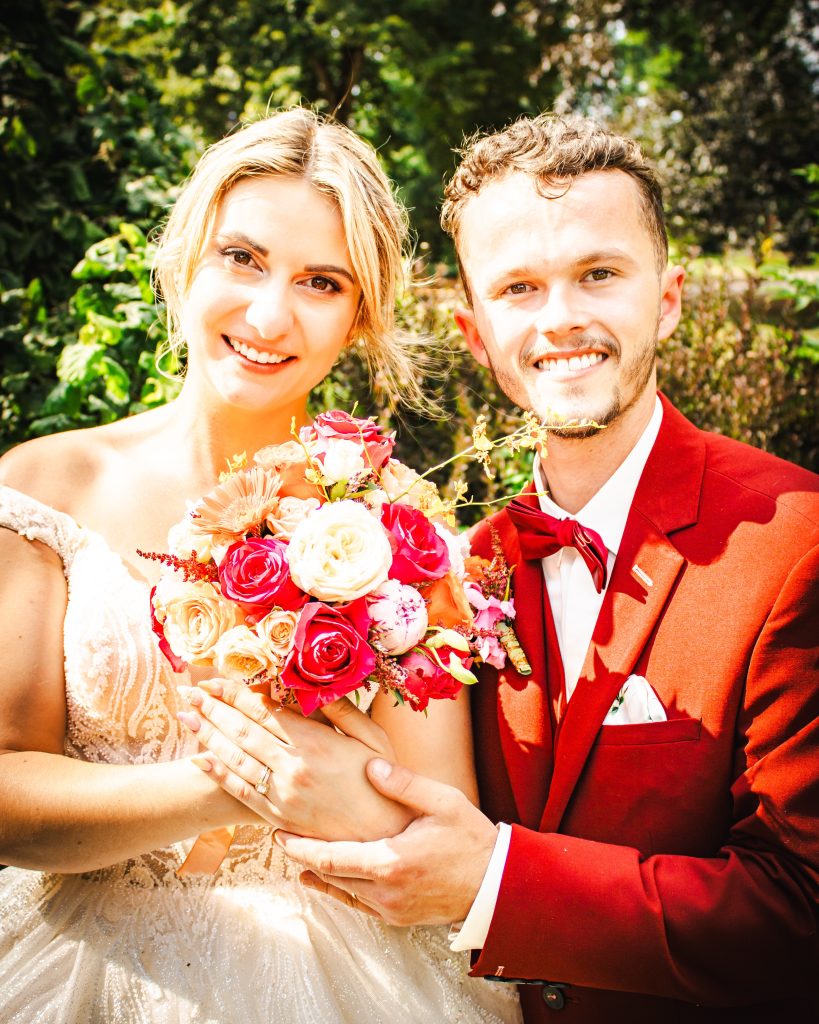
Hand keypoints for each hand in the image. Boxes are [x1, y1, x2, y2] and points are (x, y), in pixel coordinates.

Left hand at [177, 680, 413, 840]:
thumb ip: (342, 710)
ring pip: (235, 758)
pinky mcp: (277, 816)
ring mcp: (282, 793)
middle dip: (212, 709)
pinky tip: (199, 759)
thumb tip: (314, 687)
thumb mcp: (373, 737)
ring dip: (206, 736)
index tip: (214, 680)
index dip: (235, 694)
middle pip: (242, 730)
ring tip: (186, 717)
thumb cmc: (382, 781)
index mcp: (315, 741)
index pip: (264, 711)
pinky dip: (217, 773)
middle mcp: (293, 766)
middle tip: (189, 692)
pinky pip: (240, 791)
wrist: (383, 837)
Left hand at [277, 758, 499, 925]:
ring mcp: (390, 909)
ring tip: (295, 852)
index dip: (301, 846)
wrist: (497, 885)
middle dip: (303, 856)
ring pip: (342, 891)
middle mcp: (385, 891)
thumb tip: (370, 764)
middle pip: (330, 875)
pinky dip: (337, 889)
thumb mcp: (443, 802)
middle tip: (279, 837)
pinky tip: (321, 878)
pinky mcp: (397, 917)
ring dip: (319, 872)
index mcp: (391, 862)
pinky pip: (357, 903)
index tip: (279, 834)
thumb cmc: (471, 839)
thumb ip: (404, 783)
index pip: (332, 857)